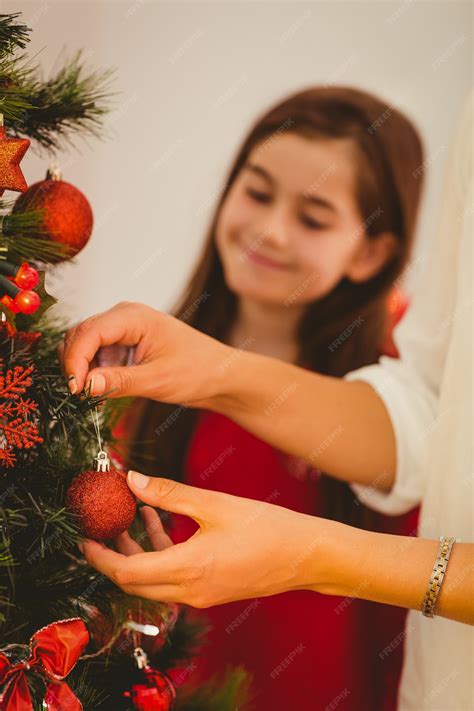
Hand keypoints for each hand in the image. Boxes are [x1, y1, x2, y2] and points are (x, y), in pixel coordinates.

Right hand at [58, 301, 229, 405]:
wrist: (220, 376)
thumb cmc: (198, 371)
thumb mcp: (157, 380)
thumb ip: (119, 382)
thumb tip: (85, 385)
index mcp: (133, 317)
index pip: (88, 332)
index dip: (75, 360)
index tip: (75, 388)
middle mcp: (124, 318)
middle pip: (80, 335)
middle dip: (74, 364)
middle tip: (79, 395)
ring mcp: (123, 332)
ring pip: (84, 346)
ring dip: (82, 369)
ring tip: (91, 395)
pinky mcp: (124, 347)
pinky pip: (97, 357)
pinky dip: (92, 374)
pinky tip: (101, 392)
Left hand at [79, 471, 338, 606]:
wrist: (307, 556)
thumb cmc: (266, 528)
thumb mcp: (214, 504)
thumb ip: (169, 493)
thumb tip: (131, 479)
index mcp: (188, 569)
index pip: (125, 572)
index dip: (99, 555)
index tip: (83, 535)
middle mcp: (190, 590)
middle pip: (134, 582)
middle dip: (112, 554)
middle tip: (99, 525)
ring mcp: (202, 594)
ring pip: (153, 580)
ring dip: (136, 552)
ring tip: (130, 516)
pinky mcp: (212, 590)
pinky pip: (173, 578)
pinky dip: (160, 554)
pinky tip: (160, 522)